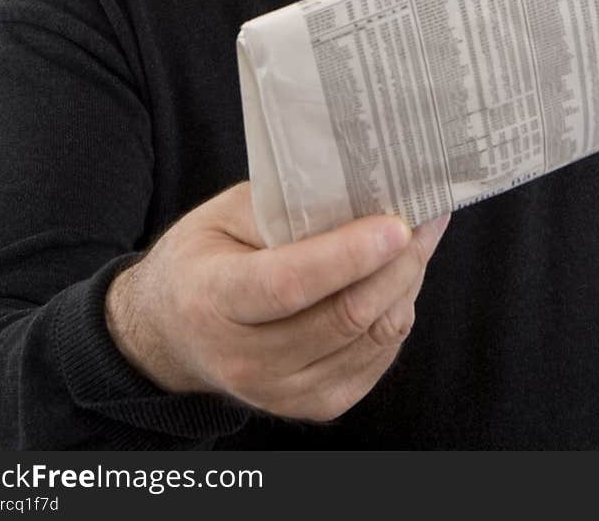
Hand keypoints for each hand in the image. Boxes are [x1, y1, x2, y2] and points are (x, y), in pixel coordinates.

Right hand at [104, 181, 449, 420]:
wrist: (172, 332)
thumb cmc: (202, 258)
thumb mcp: (224, 215)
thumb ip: (285, 205)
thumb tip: (360, 192)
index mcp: (213, 300)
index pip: (290, 285)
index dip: (348, 256)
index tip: (396, 225)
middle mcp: (246, 360)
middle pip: (343, 317)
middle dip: (398, 264)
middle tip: (427, 217)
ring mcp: (281, 393)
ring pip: (371, 339)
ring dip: (407, 284)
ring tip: (422, 238)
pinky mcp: (313, 406)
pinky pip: (376, 359)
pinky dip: (397, 313)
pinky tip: (399, 277)